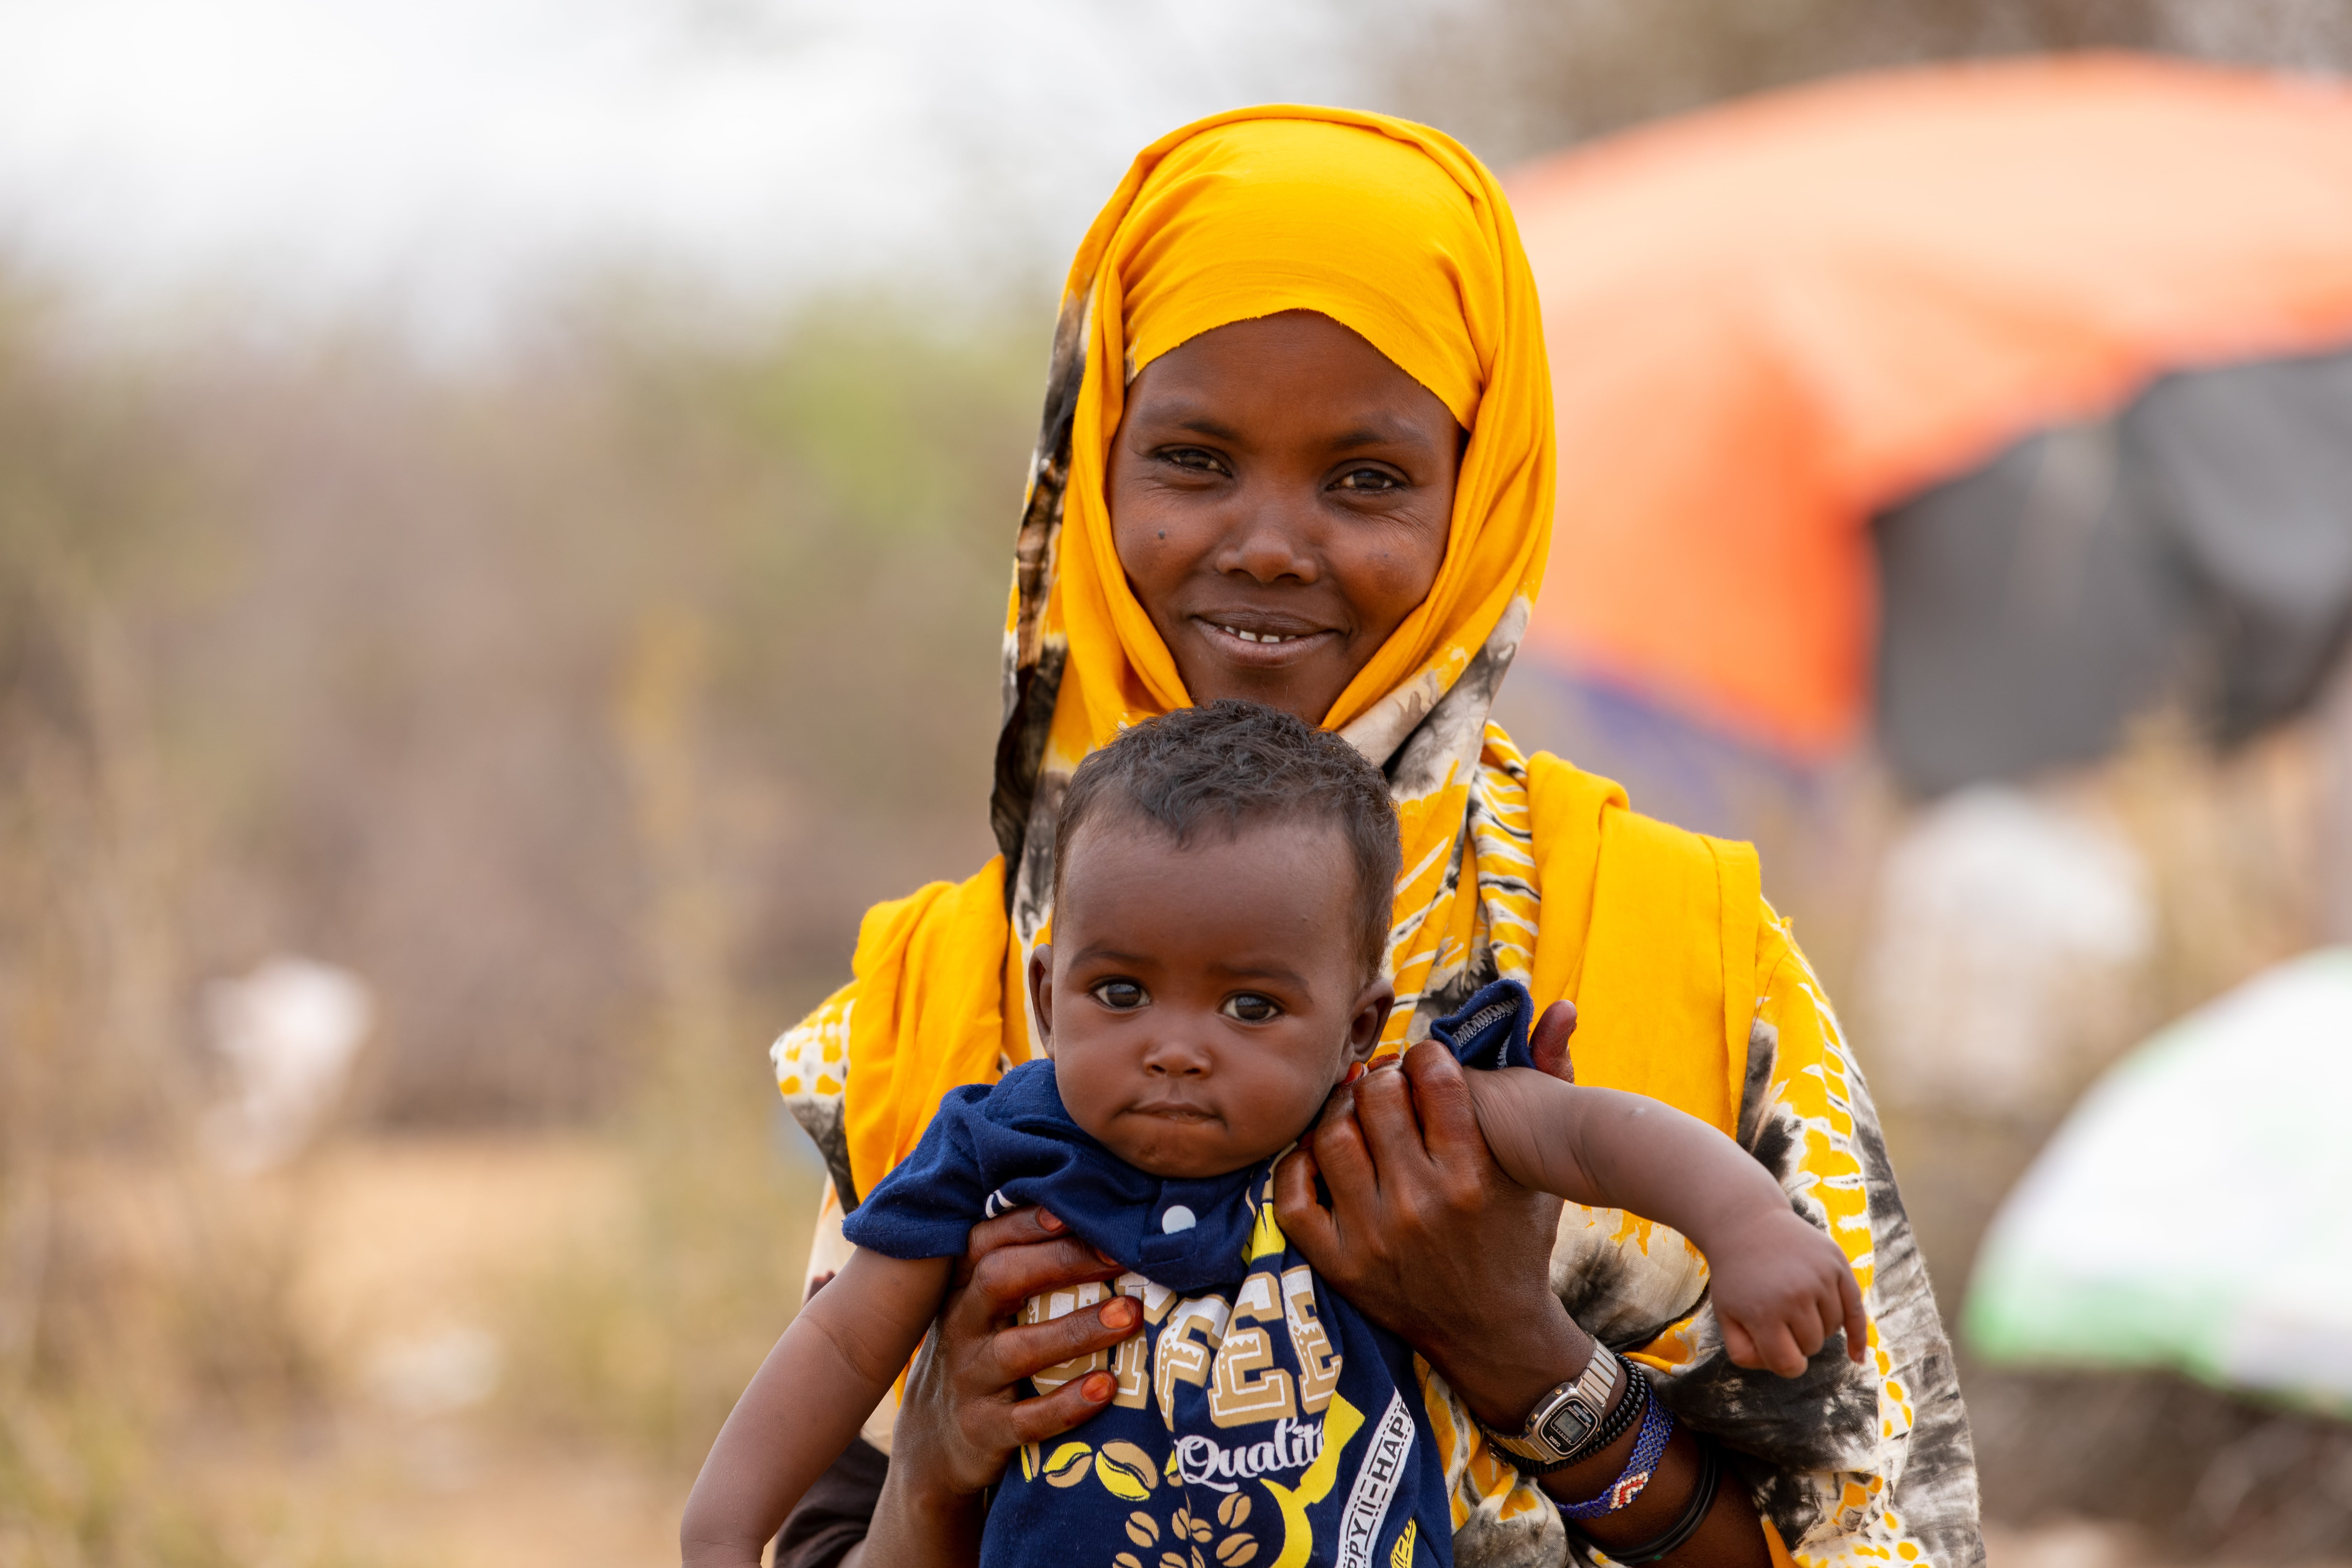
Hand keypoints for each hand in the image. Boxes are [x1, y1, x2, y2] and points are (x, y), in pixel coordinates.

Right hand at [886, 1206, 1137, 1499]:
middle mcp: (961, 1326)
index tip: (1075, 1211)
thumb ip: (1026, 1269)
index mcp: (963, 1287)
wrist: (933, 1446)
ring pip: (1017, 1349)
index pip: (987, 1240)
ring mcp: (968, 1380)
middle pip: (999, 1279)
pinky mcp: (982, 1431)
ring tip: (1128, 1315)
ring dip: (1076, 1330)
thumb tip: (1105, 1223)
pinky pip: (1025, 1419)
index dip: (1027, 1223)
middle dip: (1061, 1261)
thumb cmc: (984, 1356)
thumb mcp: (988, 1309)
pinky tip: (1105, 1387)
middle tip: (1120, 1255)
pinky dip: (1066, 1404)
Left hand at [1273, 1037, 1587, 1429]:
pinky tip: (1321, 1152)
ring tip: (1355, 1110)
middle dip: (1382, 1077)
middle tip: (1386, 1083)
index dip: (1425, 1055)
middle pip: (1377, 1099)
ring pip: (1331, 1137)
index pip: (1435, 1078)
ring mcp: (1375, 1238)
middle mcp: (1423, 1206)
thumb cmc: (1517, 1238)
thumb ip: (1552, 1083)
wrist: (1495, 1334)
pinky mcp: (1340, 1266)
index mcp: (1474, 1177)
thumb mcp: (1542, 1171)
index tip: (1425, 1062)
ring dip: (1340, 1110)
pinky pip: (1293, 1196)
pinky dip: (1298, 1163)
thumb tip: (1562, 1006)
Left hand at [1706, 1207, 1869, 1377]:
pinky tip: (1856, 1356)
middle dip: (1797, 1340)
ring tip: (1793, 1302)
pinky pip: (1856, 1311)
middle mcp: (1795, 1295)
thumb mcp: (1725, 1315)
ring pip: (1832, 1329)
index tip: (1778, 1353)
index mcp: (1764, 1312)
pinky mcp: (1837, 1264)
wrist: (1747, 1223)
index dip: (1785, 1365)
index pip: (1789, 1364)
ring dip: (1817, 1326)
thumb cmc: (1736, 1276)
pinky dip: (1858, 1336)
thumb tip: (1786, 1368)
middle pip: (1812, 1346)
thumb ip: (1744, 1352)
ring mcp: (1819, 1277)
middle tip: (1779, 1317)